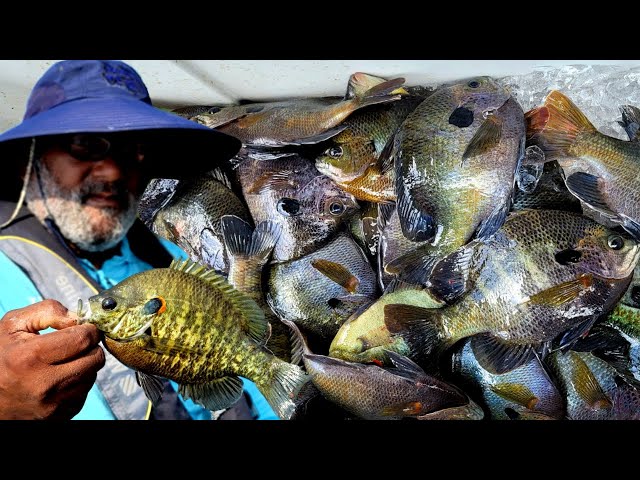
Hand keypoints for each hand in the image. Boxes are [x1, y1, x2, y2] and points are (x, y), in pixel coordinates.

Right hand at [0, 299, 105, 419]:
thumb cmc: (1, 356)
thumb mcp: (14, 325)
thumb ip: (48, 312)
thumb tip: (78, 318)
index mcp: (30, 357)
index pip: (83, 339)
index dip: (89, 329)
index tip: (85, 327)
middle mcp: (44, 384)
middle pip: (95, 358)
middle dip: (91, 346)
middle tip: (78, 343)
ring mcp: (53, 403)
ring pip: (92, 376)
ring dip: (85, 364)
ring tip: (63, 361)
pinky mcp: (59, 416)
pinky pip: (84, 393)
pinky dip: (77, 382)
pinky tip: (59, 378)